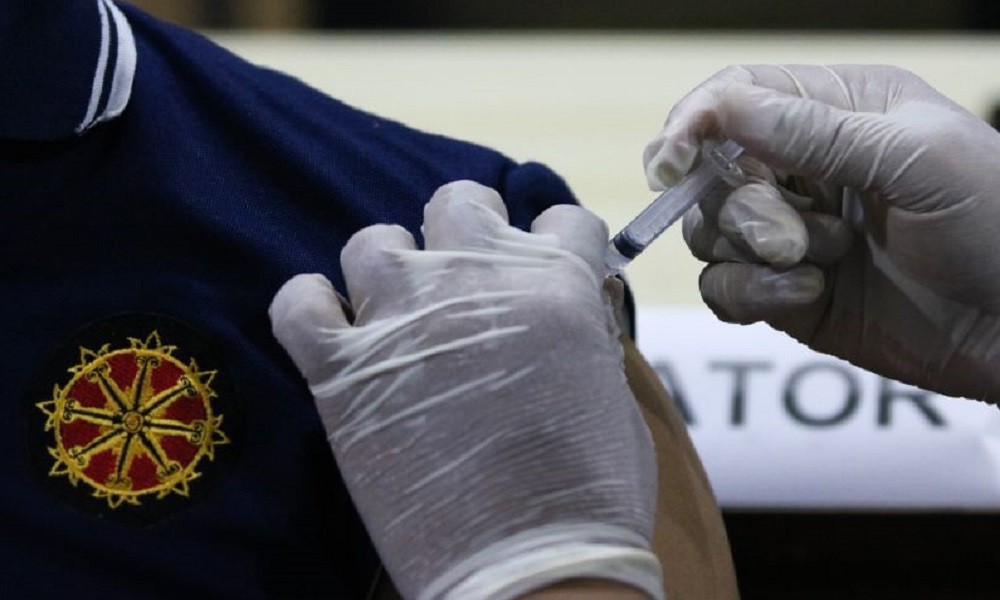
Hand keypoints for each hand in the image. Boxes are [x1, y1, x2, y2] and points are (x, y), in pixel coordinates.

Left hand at [269, 181, 661, 599]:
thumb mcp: (614, 399)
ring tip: (400, 313)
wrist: (530, 571)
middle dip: (468, 232)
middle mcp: (478, 282)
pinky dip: (310, 309)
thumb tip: (576, 308)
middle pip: (460, 201)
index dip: (557, 245)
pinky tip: (332, 332)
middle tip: (467, 279)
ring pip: (376, 241)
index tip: (548, 271)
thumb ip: (589, 337)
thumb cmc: (590, 497)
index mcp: (557, 287)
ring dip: (391, 269)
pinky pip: (298, 302)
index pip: (562, 219)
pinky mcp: (342, 370)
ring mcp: (403, 320)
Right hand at [643, 64, 999, 402]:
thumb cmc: (996, 224)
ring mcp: (792, 233)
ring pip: (709, 233)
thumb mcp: (915, 159)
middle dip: (741, 208)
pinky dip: (752, 296)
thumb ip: (812, 132)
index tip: (670, 165)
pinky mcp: (784, 293)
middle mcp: (806, 167)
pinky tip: (808, 297)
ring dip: (754, 254)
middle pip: (711, 172)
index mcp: (840, 110)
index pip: (736, 97)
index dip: (691, 125)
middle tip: (788, 239)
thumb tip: (717, 108)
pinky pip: (724, 289)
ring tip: (819, 267)